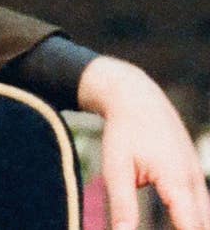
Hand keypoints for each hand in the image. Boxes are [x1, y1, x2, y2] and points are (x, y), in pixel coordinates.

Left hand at [78, 56, 209, 229]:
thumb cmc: (124, 133)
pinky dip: (194, 218)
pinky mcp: (193, 174)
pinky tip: (182, 224)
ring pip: (205, 215)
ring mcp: (197, 176)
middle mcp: (193, 180)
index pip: (191, 226)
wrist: (137, 99)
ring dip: (194, 226)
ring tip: (177, 227)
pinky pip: (200, 204)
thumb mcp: (116, 168)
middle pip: (203, 224)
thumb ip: (122, 204)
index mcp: (176, 181)